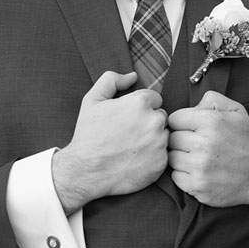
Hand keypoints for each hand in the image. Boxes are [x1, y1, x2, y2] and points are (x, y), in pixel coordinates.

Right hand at [52, 71, 167, 213]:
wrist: (86, 171)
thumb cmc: (88, 135)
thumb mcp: (92, 100)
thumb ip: (112, 80)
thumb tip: (133, 76)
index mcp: (140, 102)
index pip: (154, 98)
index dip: (140, 107)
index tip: (129, 118)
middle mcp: (154, 121)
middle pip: (160, 116)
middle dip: (148, 122)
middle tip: (129, 134)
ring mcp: (159, 143)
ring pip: (163, 135)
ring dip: (152, 139)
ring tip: (131, 147)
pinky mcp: (161, 163)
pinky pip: (163, 154)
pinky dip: (153, 157)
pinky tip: (135, 159)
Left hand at [167, 91, 248, 207]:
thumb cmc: (245, 141)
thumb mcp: (236, 111)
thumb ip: (212, 99)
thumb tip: (191, 106)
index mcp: (210, 122)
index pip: (174, 119)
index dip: (182, 123)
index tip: (191, 129)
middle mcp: (203, 144)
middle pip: (171, 139)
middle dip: (181, 141)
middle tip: (196, 145)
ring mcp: (199, 167)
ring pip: (171, 158)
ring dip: (181, 158)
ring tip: (197, 158)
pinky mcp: (197, 186)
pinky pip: (176, 176)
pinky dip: (184, 175)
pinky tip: (198, 171)